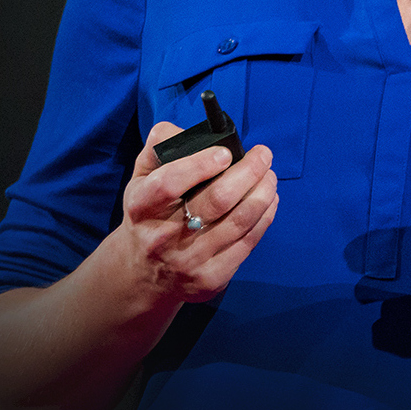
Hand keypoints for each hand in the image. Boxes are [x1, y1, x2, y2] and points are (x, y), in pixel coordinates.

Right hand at [108, 123, 279, 304]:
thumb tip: (195, 131)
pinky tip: (269, 200)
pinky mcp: (211, 278)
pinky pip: (248, 243)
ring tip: (270, 175)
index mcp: (142, 206)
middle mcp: (163, 237)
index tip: (226, 152)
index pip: (169, 184)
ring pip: (239, 221)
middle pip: (217, 201)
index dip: (199, 165)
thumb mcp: (141, 177)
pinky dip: (265, 216)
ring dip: (263, 192)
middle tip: (263, 155)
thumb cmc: (150, 213)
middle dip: (248, 172)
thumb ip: (162, 145)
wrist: (143, 274)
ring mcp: (189, 261)